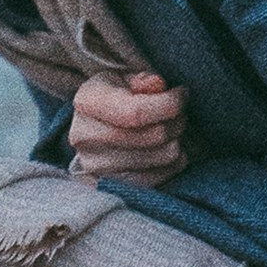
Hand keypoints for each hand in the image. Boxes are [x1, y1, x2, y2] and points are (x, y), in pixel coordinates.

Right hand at [67, 70, 186, 185]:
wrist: (92, 130)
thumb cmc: (114, 97)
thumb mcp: (123, 79)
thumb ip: (142, 80)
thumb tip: (158, 85)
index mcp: (86, 102)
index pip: (136, 111)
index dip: (168, 104)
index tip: (181, 93)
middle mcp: (85, 137)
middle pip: (154, 135)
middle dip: (177, 121)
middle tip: (180, 112)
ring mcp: (96, 167)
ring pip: (163, 156)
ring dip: (178, 141)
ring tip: (172, 129)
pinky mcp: (112, 187)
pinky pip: (161, 178)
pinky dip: (173, 163)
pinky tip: (167, 148)